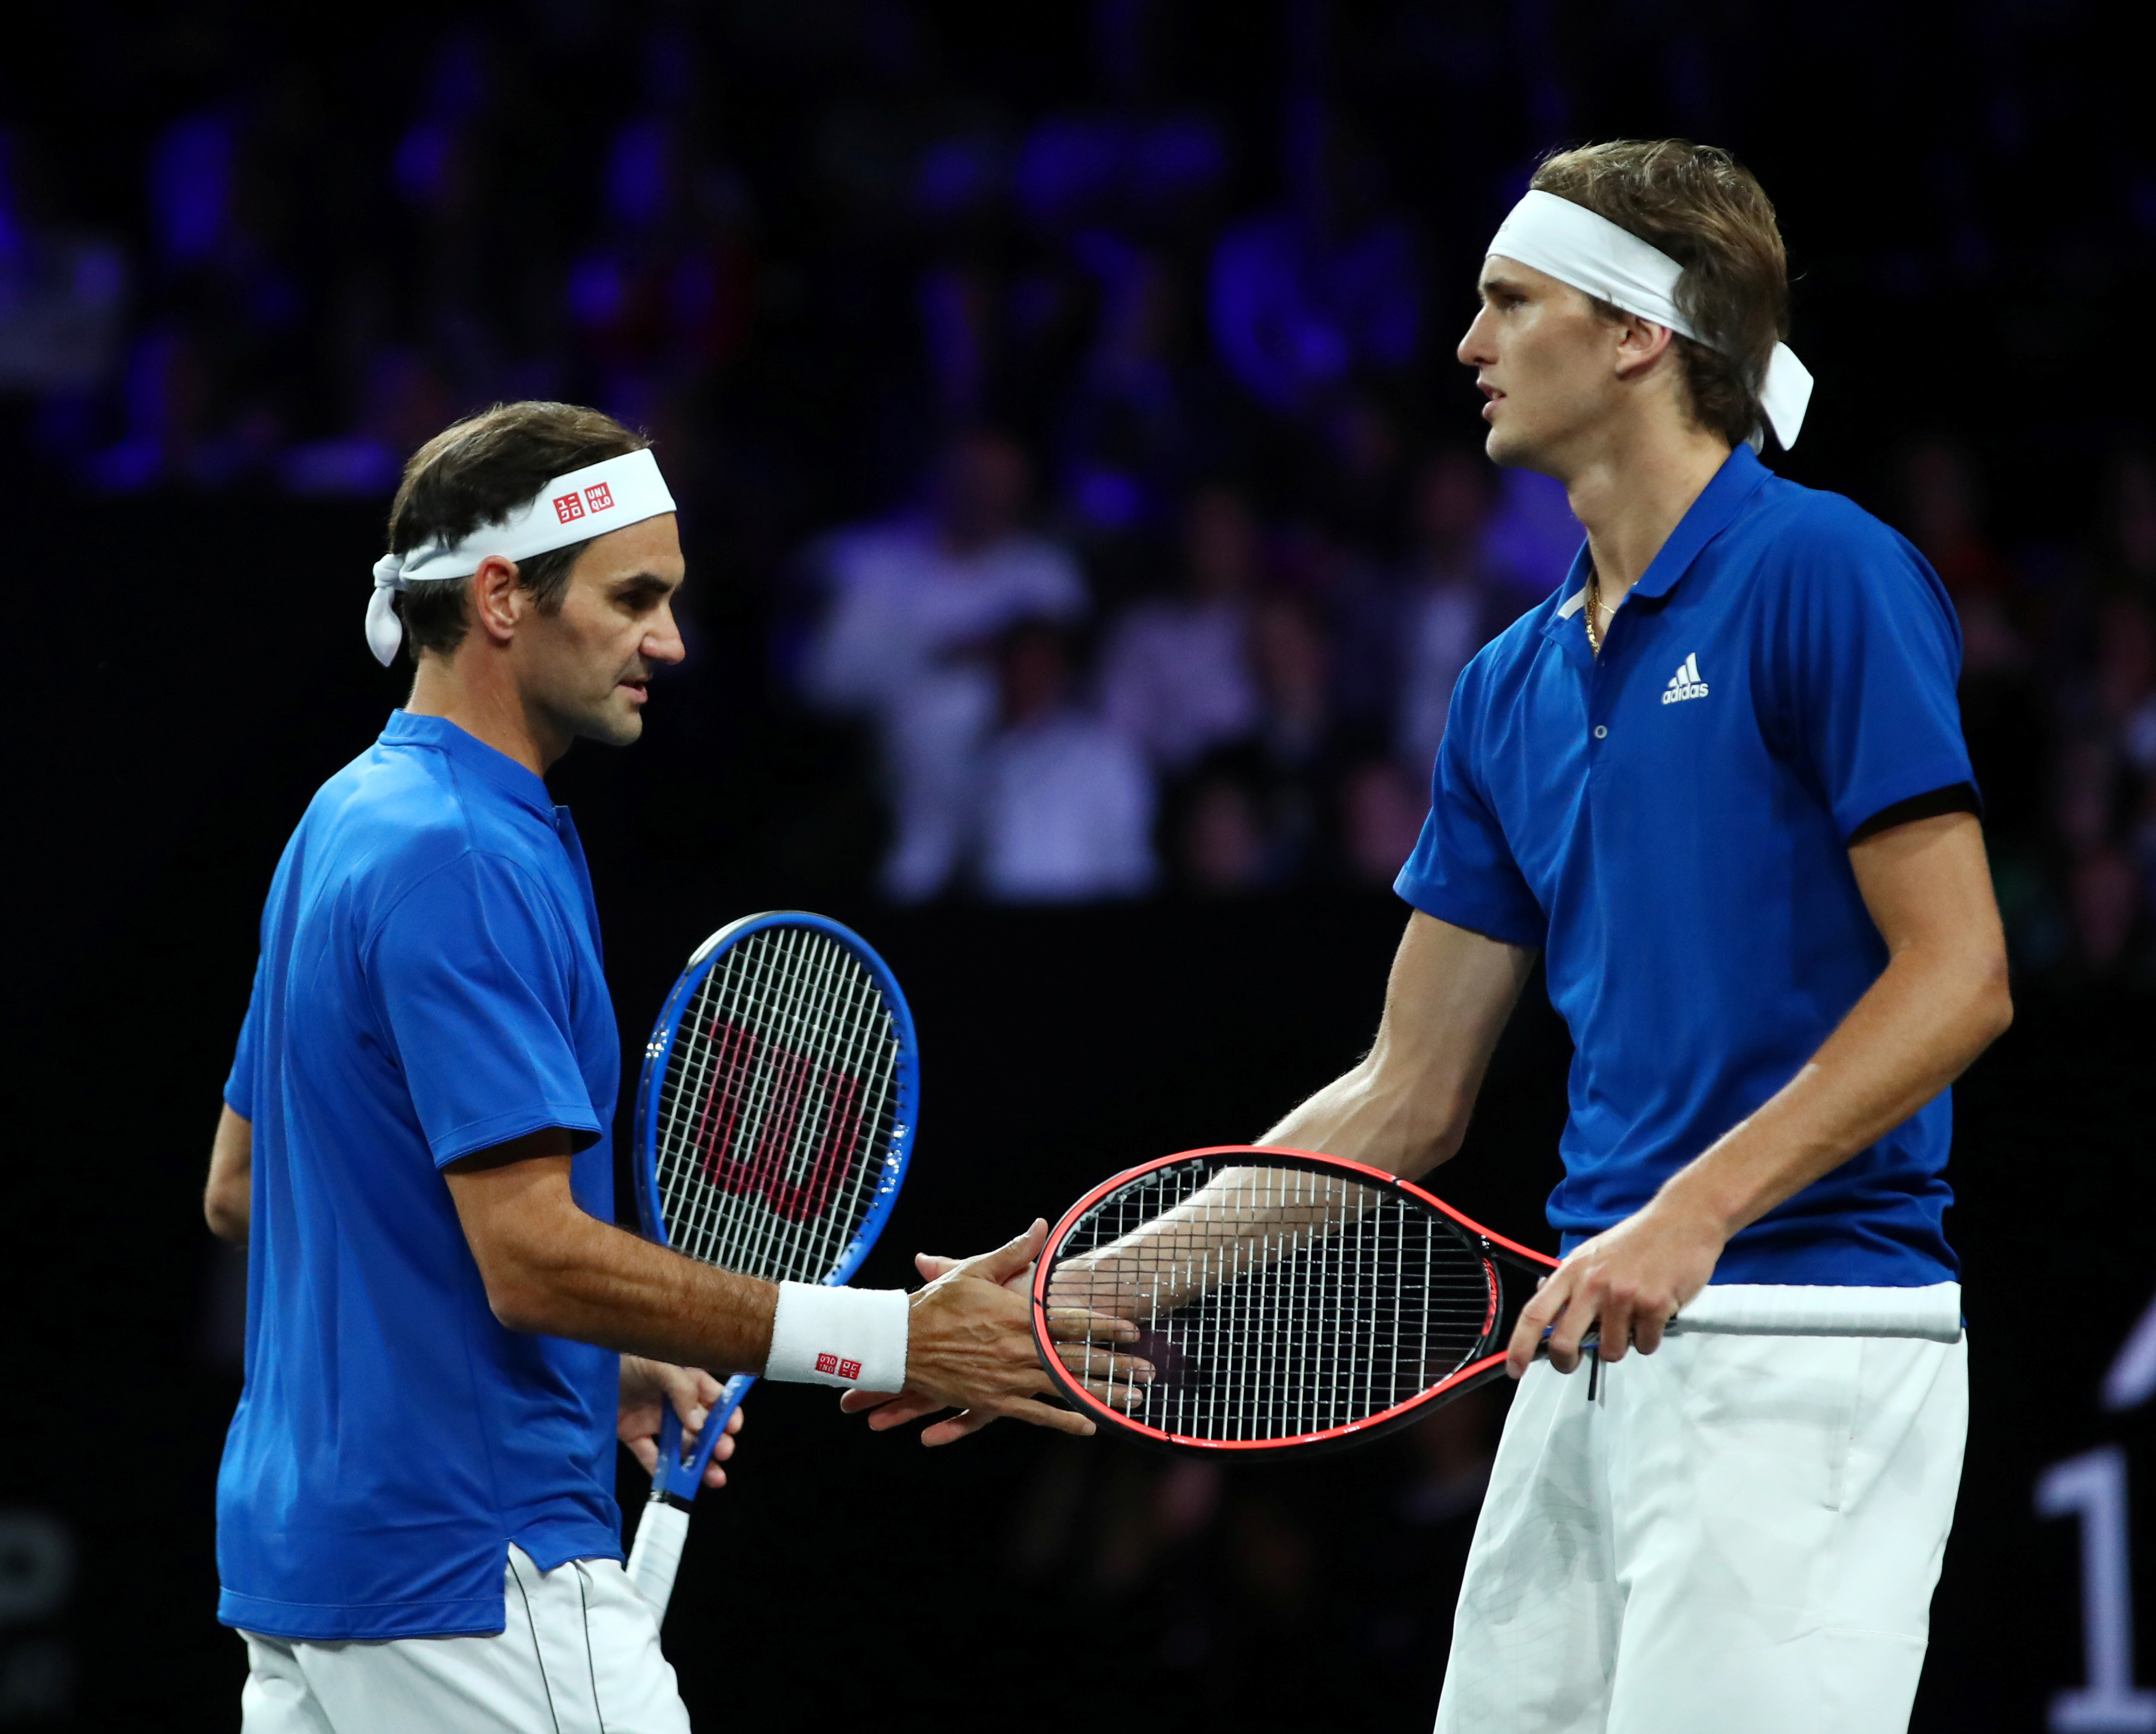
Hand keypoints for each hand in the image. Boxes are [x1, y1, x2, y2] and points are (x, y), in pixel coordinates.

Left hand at [618, 1356, 743, 1489]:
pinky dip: (663, 1472)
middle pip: (702, 1426)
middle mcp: (673, 1402)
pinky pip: (650, 1456)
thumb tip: (699, 1423)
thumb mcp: (658, 1364)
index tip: (733, 1428)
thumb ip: (682, 1389)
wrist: (583, 1370)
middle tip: (723, 1452)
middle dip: (716, 1441)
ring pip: (682, 1445)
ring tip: (714, 1478)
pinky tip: (675, 1484)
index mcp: (685, 1379)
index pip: (714, 1397)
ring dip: (699, 1462)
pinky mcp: (633, 1435)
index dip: (727, 1413)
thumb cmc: (625, 1358)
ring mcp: (653, 1419)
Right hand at [839, 1220, 1150, 1446]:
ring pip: (1063, 1389)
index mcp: (1015, 1316)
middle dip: (1116, 1364)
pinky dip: (1063, 1420)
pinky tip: (1089, 1426)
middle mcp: (1017, 1350)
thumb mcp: (974, 1270)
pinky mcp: (993, 1401)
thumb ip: (1013, 1251)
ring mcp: (1007, 1379)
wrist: (898, 1343)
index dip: (1104, 1325)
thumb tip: (1041, 1226)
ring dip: (1101, 1394)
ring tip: (1132, 1400)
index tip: (1133, 1329)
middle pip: (1076, 1358)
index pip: (1069, 1320)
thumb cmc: (936, 1303)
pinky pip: (1035, 1414)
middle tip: (1149, 1371)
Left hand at [1504, 1192, 1725, 1377]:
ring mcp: (1623, 1297)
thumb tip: (1547, 1309)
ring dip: (1621, 1344)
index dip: (1520, 1345)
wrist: (1682, 1221)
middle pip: (1564, 1343)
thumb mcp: (1592, 1254)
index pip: (1535, 1313)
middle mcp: (1592, 1284)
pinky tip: (1654, 1314)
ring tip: (1631, 1318)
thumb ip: (1570, 1282)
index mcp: (1572, 1271)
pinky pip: (1645, 1345)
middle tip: (1573, 1362)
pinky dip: (1649, 1338)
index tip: (1515, 1367)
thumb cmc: (1637, 1240)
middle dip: (1566, 1362)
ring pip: (1610, 1351)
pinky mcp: (1653, 1306)